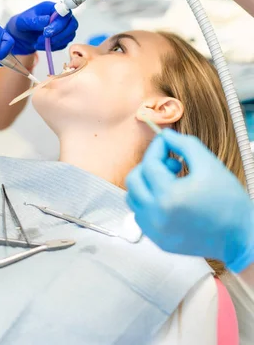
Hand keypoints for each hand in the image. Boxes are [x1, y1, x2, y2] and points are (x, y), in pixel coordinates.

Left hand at [5, 1, 77, 54]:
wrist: (21, 35)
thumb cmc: (22, 24)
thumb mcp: (23, 21)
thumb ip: (34, 21)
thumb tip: (47, 20)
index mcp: (52, 8)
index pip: (65, 12)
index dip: (59, 23)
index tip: (46, 32)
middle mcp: (60, 16)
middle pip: (72, 24)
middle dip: (59, 35)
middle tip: (44, 38)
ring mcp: (63, 27)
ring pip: (69, 35)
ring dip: (55, 42)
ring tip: (38, 42)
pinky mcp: (62, 37)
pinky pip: (64, 44)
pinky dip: (53, 47)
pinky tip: (41, 45)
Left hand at [126, 128, 253, 272]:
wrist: (242, 237)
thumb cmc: (229, 203)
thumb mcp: (209, 164)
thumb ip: (184, 144)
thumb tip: (165, 135)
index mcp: (169, 197)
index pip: (149, 163)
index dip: (157, 148)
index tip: (167, 142)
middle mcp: (157, 217)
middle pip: (134, 180)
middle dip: (150, 166)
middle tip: (171, 165)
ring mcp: (156, 232)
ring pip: (133, 198)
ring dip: (147, 184)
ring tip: (171, 183)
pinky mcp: (159, 241)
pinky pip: (141, 215)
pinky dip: (149, 202)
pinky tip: (170, 199)